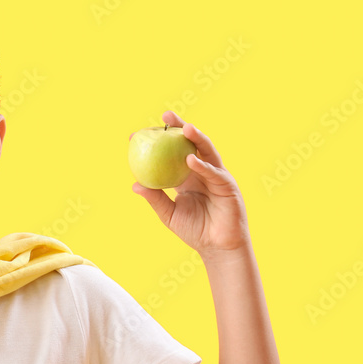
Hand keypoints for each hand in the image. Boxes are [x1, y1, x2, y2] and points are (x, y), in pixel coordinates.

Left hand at [130, 111, 250, 260]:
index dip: (157, 142)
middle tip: (165, 116)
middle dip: (180, 128)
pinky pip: (214, 173)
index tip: (137, 134)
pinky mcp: (227, 185)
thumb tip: (134, 184)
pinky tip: (190, 159)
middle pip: (191, 144)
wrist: (217, 247)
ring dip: (197, 138)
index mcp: (186, 176)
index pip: (171, 153)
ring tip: (184, 128)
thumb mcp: (169, 214)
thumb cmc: (194, 231)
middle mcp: (202, 171)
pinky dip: (202, 166)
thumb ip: (155, 198)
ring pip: (207, 152)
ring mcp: (216, 176)